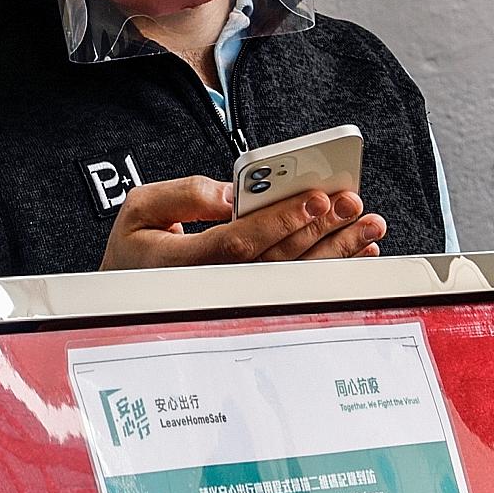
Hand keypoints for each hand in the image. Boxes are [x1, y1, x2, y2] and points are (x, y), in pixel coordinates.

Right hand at [99, 176, 383, 271]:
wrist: (127, 292)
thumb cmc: (136, 247)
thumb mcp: (139, 209)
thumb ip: (182, 195)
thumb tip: (227, 192)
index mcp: (182, 263)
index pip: (237, 241)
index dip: (279, 221)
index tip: (315, 199)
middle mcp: (213, 286)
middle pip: (276, 259)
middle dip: (320, 228)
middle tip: (350, 203)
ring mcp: (236, 298)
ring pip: (294, 275)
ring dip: (336, 249)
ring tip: (366, 225)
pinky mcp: (252, 300)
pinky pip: (298, 286)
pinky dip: (332, 269)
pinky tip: (356, 253)